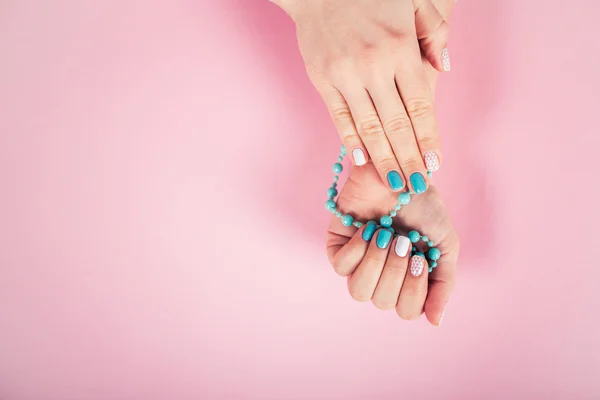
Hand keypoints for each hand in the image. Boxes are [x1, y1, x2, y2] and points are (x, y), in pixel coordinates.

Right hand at [273, 0, 450, 192]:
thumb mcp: (413, 1)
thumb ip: (434, 34)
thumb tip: (445, 68)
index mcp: (400, 49)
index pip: (420, 105)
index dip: (429, 138)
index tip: (435, 163)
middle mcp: (374, 66)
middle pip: (397, 124)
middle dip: (409, 159)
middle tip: (416, 185)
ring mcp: (345, 75)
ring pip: (369, 127)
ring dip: (383, 158)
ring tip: (394, 182)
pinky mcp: (323, 80)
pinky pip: (339, 117)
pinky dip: (350, 140)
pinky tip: (362, 159)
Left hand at [326, 162, 458, 324]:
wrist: (402, 172)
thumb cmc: (424, 207)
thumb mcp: (445, 245)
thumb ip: (443, 284)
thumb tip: (435, 323)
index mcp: (407, 281)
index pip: (407, 311)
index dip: (414, 291)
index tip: (421, 258)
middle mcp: (381, 277)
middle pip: (382, 302)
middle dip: (396, 271)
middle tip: (404, 241)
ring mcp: (358, 263)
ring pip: (359, 291)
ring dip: (377, 263)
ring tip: (386, 235)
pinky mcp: (337, 246)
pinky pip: (341, 267)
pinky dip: (358, 250)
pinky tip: (368, 230)